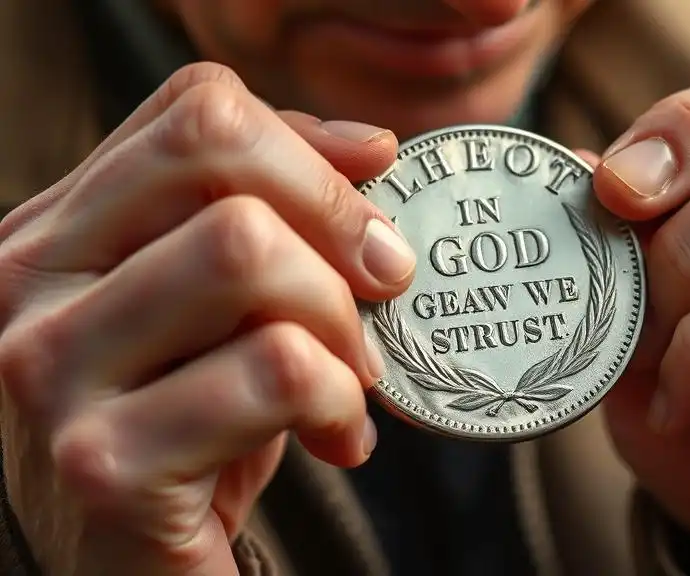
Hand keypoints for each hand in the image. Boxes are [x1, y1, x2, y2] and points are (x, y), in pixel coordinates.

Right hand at [0, 63, 413, 575]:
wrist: (141, 575)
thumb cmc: (195, 426)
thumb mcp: (224, 308)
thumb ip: (273, 215)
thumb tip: (372, 146)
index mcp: (55, 229)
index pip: (193, 111)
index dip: (308, 149)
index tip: (369, 216)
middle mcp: (27, 282)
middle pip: (218, 160)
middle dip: (335, 225)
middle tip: (379, 297)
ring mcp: (51, 370)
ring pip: (247, 252)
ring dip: (340, 323)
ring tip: (349, 384)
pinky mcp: (104, 461)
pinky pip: (276, 369)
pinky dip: (339, 401)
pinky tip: (338, 441)